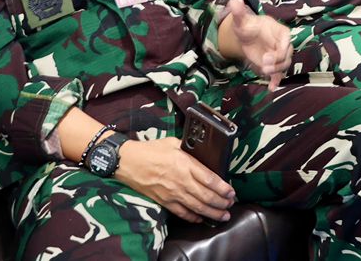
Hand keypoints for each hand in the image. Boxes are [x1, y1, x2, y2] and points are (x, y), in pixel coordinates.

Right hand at [115, 137, 234, 223]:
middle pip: (206, 196)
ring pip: (197, 207)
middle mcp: (181, 180)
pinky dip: (193, 217)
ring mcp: (173, 193)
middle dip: (222, 202)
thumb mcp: (173, 142)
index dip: (223, 187)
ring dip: (212, 213)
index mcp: (185, 164)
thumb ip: (188, 148)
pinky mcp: (165, 201)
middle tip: (230, 204)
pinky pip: (182, 213)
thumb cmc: (150, 150)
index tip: (231, 191)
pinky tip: (201, 218)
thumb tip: (200, 152)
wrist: (128, 162)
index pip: (210, 178)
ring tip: (223, 215)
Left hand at [221, 0, 291, 87]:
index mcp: (280, 31)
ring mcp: (279, 55)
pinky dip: (276, 81)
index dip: (278, 52)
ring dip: (276, 72)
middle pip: (287, 56)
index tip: (266, 57)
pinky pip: (279, 74)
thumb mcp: (241, 20)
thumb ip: (239, 11)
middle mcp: (283, 44)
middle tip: (262, 66)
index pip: (286, 43)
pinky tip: (271, 88)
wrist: (245, 36)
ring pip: (284, 66)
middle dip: (276, 64)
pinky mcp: (273, 65)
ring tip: (263, 73)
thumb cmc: (247, 26)